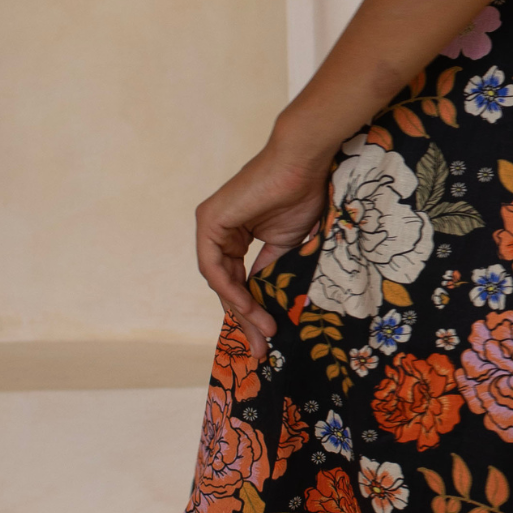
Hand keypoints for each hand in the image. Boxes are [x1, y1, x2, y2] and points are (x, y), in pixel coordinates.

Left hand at [195, 136, 333, 357]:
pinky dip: (231, 291)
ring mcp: (211, 226)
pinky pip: (215, 268)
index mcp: (234, 234)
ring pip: (220, 281)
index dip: (252, 310)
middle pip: (226, 285)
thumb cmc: (302, 193)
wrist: (303, 163)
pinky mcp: (209, 222)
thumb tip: (266, 304)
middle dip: (245, 319)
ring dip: (241, 311)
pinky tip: (250, 308)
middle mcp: (218, 231)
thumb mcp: (286, 244)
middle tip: (262, 348)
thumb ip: (271, 271)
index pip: (238, 281)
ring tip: (263, 333)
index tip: (269, 335)